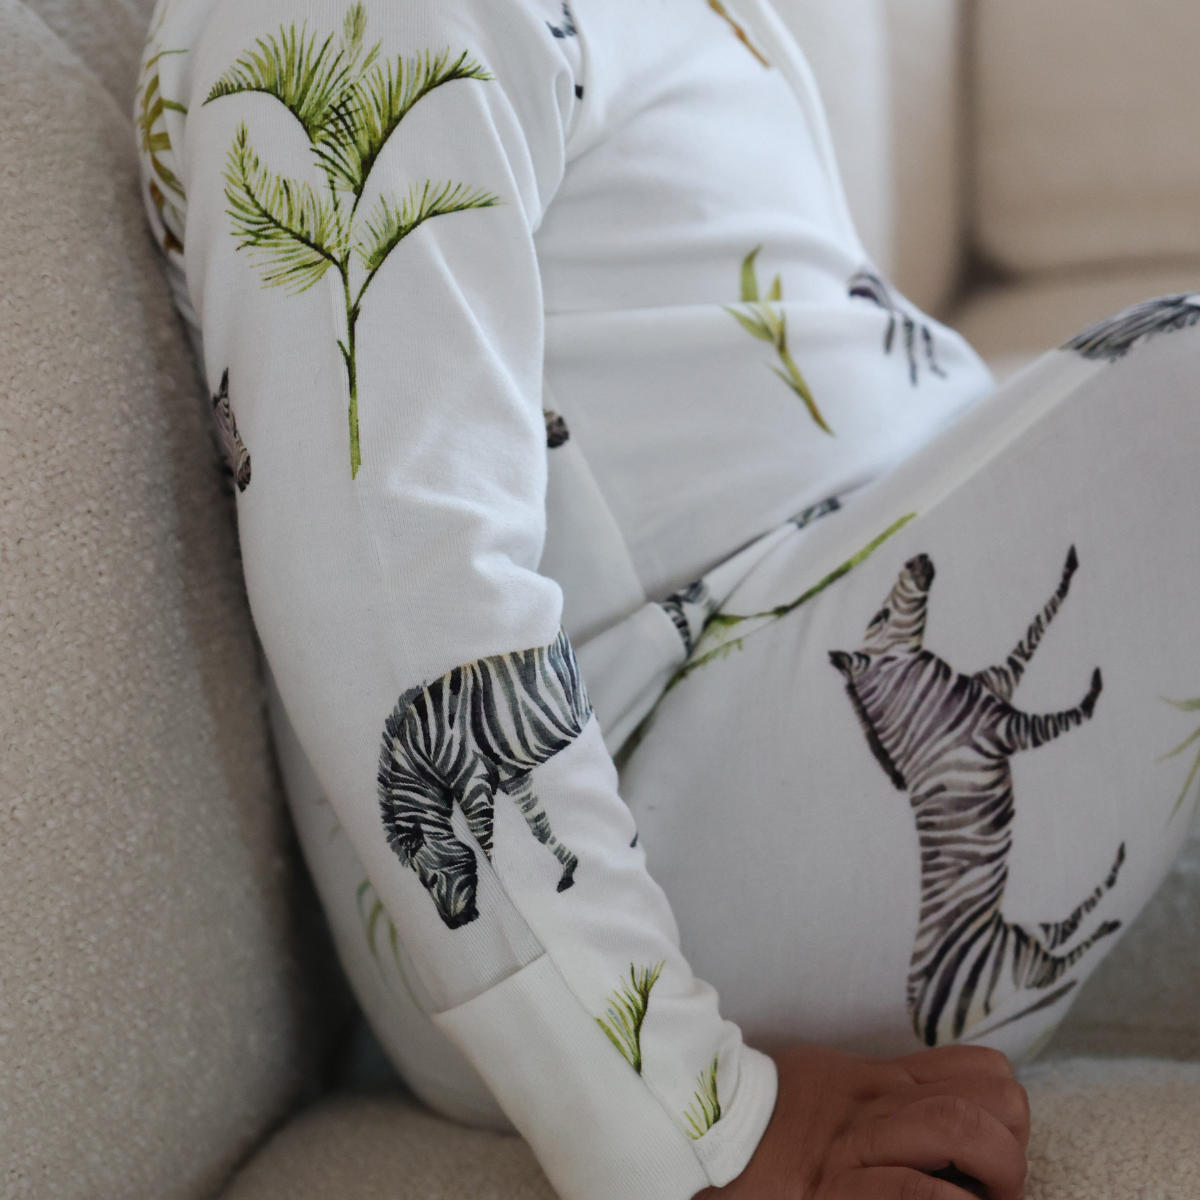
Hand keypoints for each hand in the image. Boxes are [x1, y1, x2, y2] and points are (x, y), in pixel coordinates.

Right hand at [696, 1044, 1028, 1199]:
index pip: (983, 1069)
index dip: (1007, 1112)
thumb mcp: (832, 1087)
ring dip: (995, 1173)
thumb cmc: (768, 1121)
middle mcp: (881, 1105)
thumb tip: (936, 1107)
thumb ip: (883, 1094)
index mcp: (883, 1080)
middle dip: (1014, 1145)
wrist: (705, 1138)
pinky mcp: (839, 1190)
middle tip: (992, 1186)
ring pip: (964, 1129)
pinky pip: (915, 1190)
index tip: (993, 1150)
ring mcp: (861, 1146)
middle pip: (996, 1097)